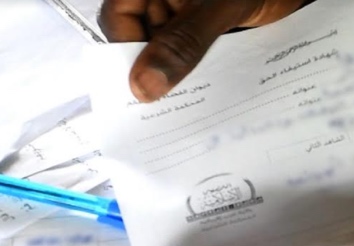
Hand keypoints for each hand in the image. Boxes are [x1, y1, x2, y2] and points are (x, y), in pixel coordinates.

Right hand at [98, 0, 305, 101]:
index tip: (141, 92)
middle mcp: (169, 0)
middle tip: (169, 113)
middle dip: (159, 72)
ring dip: (187, 77)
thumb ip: (184, 41)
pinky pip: (203, 54)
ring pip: (175, 51)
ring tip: (196, 110)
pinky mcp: (217, 29)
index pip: (120, 19)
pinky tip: (219, 95)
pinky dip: (210, 72)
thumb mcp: (220, 7)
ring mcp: (192, 14)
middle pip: (146, 40)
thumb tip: (144, 86)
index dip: (126, 54)